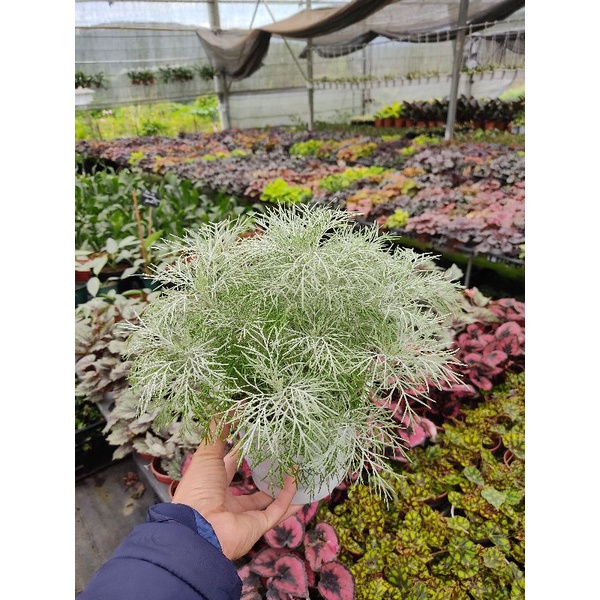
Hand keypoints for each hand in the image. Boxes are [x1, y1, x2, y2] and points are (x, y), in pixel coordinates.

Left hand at [172, 429, 301, 559]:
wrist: (198, 528)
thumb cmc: (198, 489)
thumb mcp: (207, 455)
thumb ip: (219, 431)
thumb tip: (230, 407)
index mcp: (213, 485)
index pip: (230, 466)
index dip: (242, 451)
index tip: (256, 435)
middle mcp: (228, 501)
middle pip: (252, 486)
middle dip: (266, 473)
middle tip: (282, 453)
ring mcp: (244, 515)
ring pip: (269, 500)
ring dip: (283, 485)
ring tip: (297, 465)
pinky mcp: (258, 526)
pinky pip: (277, 511)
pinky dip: (289, 496)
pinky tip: (298, 479)